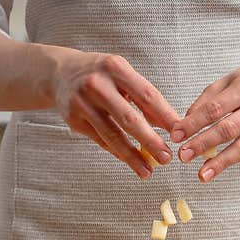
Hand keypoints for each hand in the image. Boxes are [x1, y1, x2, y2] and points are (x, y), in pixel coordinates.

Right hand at [53, 52, 179, 177]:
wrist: (60, 73)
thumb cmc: (101, 75)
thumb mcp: (122, 75)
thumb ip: (143, 97)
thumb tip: (168, 124)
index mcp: (115, 68)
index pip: (147, 95)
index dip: (165, 115)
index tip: (180, 133)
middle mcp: (97, 84)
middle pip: (129, 118)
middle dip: (150, 141)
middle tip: (166, 157)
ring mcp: (82, 103)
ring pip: (112, 134)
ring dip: (132, 156)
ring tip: (147, 171)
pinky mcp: (73, 119)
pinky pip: (100, 140)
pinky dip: (117, 152)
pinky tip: (130, 161)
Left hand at [170, 63, 239, 181]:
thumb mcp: (229, 81)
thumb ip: (206, 100)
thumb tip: (185, 123)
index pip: (215, 108)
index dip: (193, 124)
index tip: (176, 135)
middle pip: (228, 128)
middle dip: (202, 144)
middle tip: (183, 156)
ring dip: (220, 162)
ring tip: (202, 174)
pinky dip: (232, 160)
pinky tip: (216, 167)